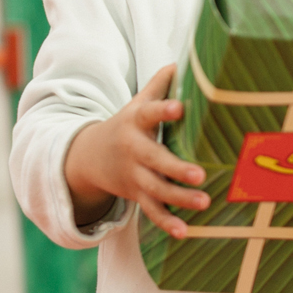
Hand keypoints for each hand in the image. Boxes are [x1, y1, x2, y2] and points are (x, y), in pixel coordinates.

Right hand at [63, 63, 209, 237]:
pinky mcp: (136, 195)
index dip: (164, 110)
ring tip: (204, 202)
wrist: (88, 157)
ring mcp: (134, 175)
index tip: (181, 108)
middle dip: (176, 168)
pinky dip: (166, 222)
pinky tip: (184, 231)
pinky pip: (151, 211)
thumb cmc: (126, 125)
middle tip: (200, 174)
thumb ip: (159, 85)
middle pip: (155, 159)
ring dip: (179, 198)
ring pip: (156, 189)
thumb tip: (182, 60)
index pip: (150, 113)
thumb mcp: (136, 103)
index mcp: (135, 123)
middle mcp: (134, 151)